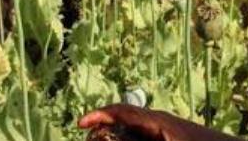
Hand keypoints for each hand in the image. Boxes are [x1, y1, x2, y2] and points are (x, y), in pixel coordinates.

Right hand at [78, 104, 240, 140]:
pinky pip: (143, 136)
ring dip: (118, 138)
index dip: (98, 115)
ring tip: (103, 139)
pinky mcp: (167, 136)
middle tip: (89, 138)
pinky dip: (132, 140)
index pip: (121, 110)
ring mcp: (163, 129)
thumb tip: (112, 137)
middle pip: (123, 121)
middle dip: (104, 130)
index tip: (81, 124)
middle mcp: (158, 122)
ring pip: (133, 132)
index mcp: (156, 120)